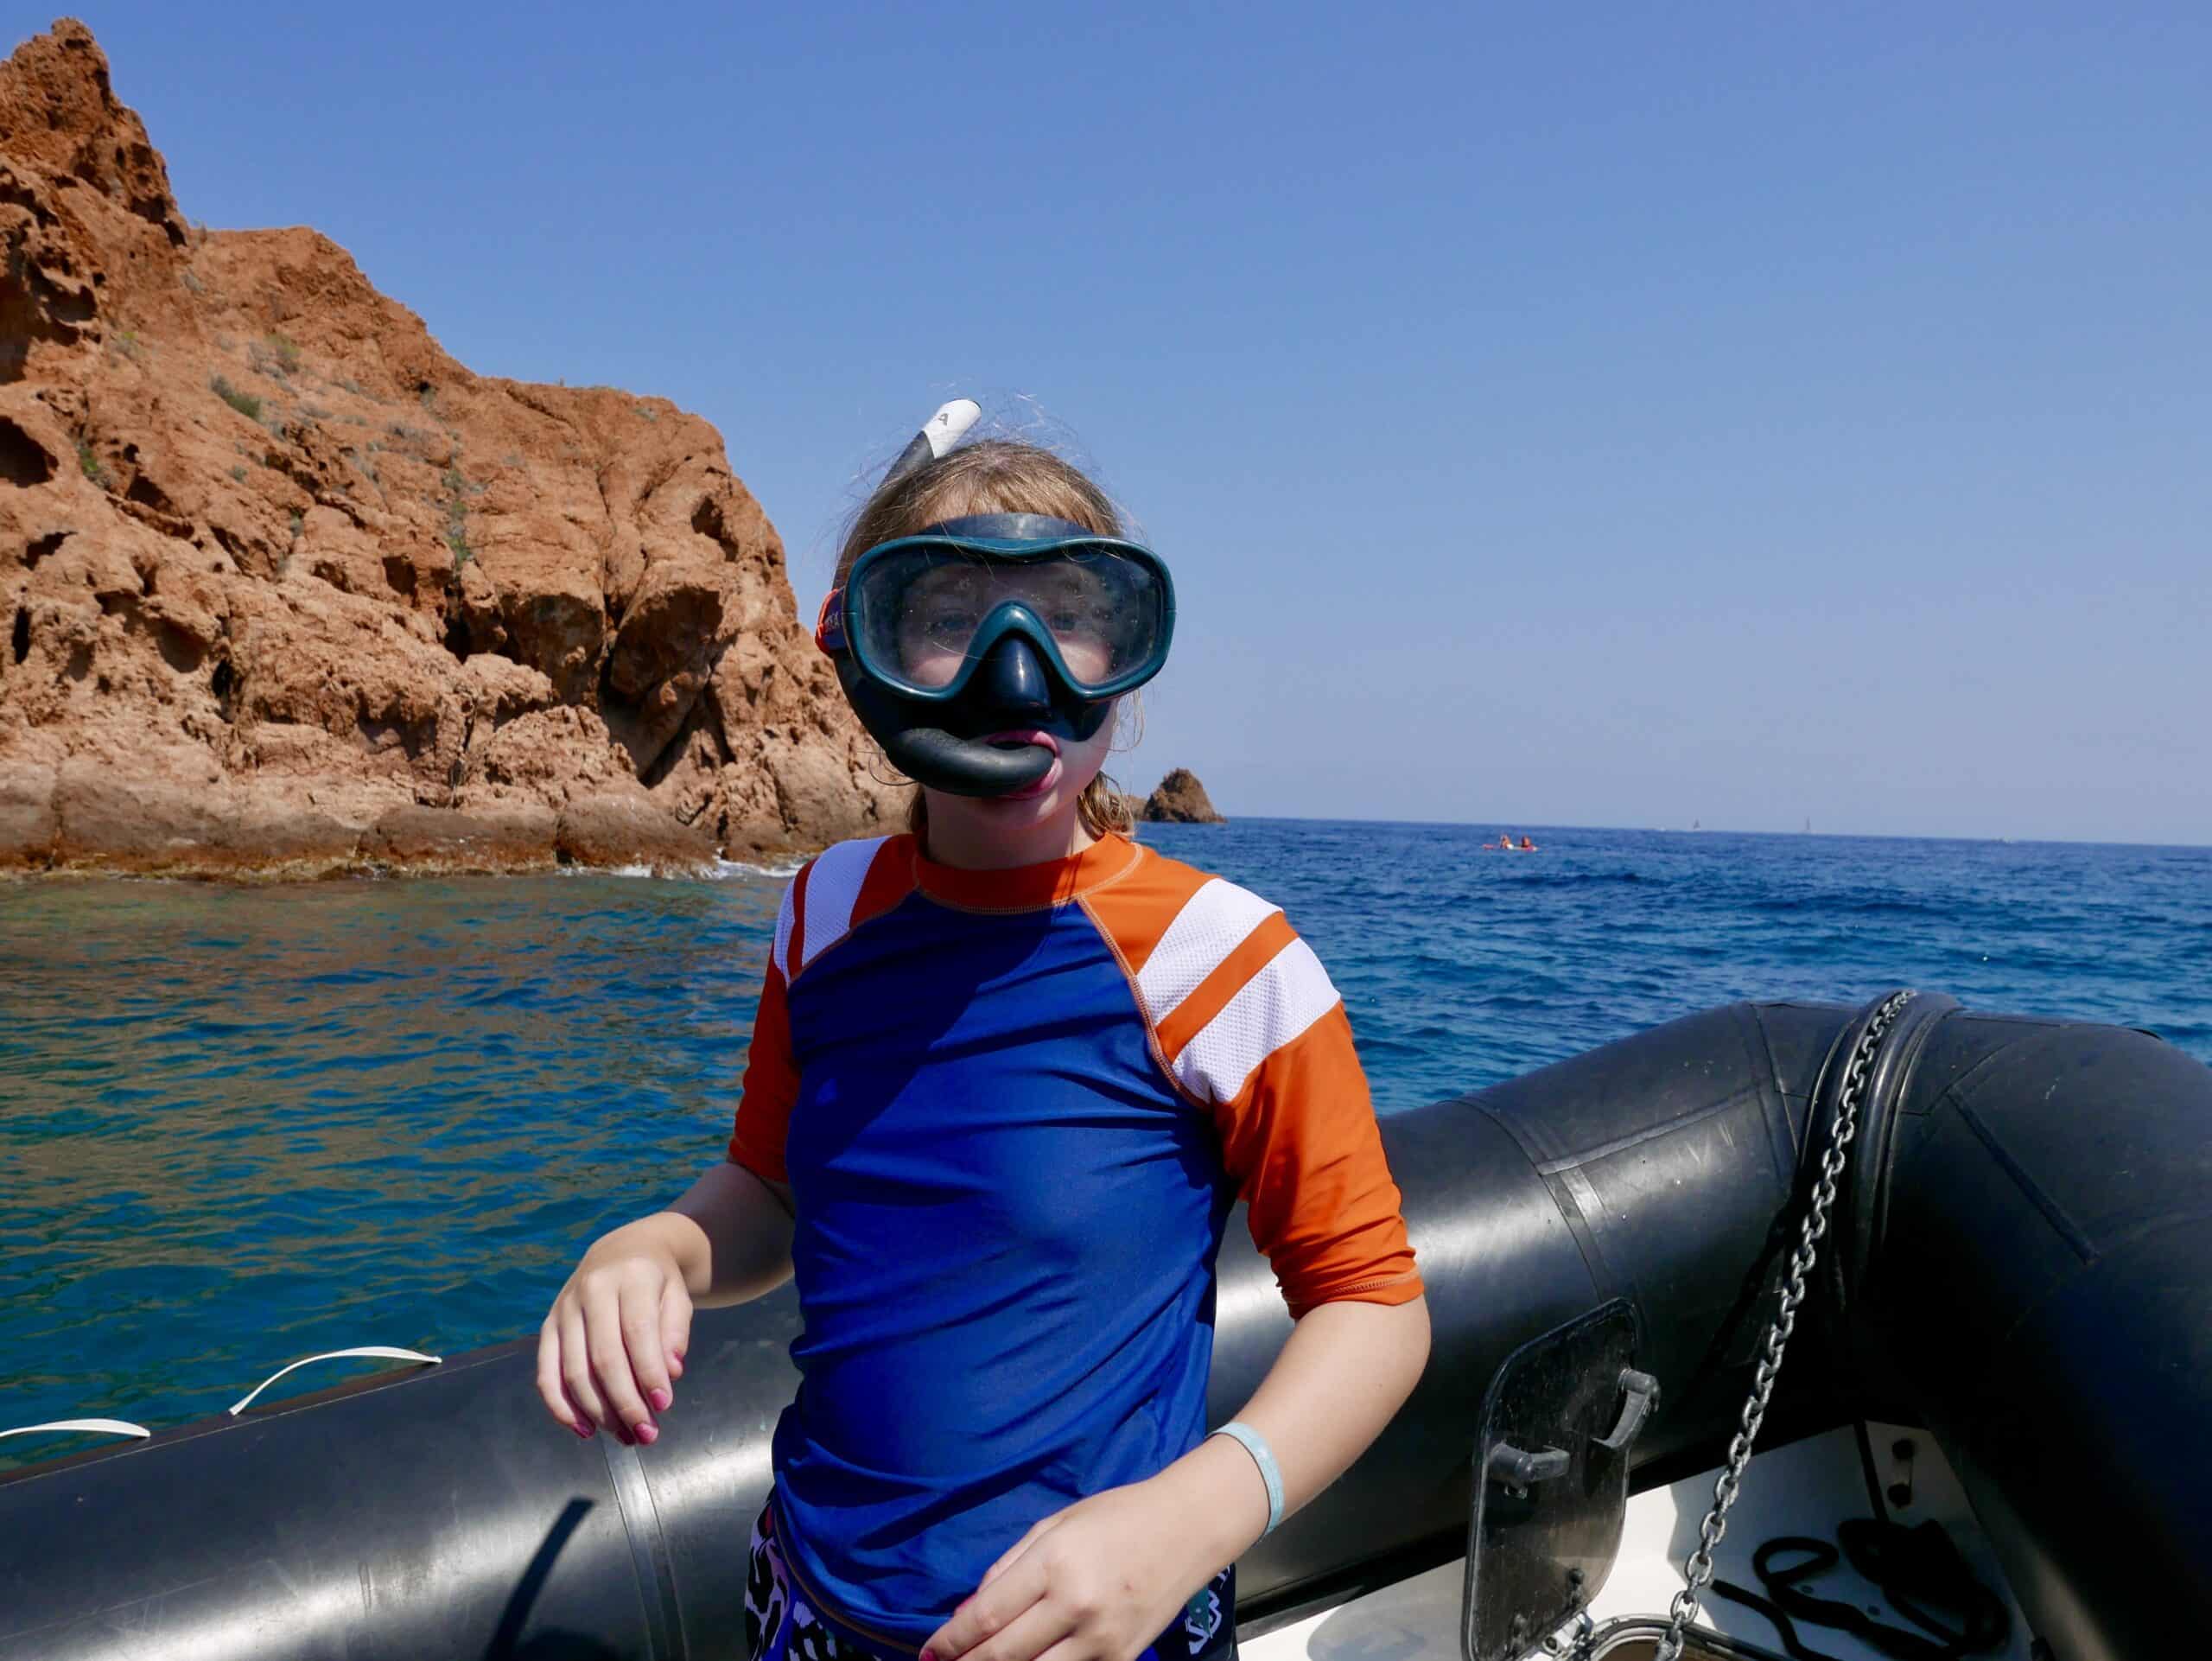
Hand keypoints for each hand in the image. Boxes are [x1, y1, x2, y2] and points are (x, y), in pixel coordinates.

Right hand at [536, 1219, 693, 1444]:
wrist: (622, 1251)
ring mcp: (563, 1309)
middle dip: (625, 1403)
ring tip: (625, 1436)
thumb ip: (676, 1331)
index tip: (664, 1405)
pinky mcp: (547, 1327)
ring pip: (574, 1372)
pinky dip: (561, 1407)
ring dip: (598, 1413)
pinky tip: (585, 1430)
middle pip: (604, 1358)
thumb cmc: (657, 1281)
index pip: (637, 1332)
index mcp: (630, 1276)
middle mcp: (591, 1290)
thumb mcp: (678, 1295)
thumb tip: (670, 1373)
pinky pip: (546, 1374)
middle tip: (647, 1434)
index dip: (648, 1372)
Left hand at [921, 1458, 1260, 1660]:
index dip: (951, 1640)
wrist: (1188, 1527)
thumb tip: (970, 1612)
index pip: (988, 1615)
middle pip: (1004, 1654)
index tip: (930, 1651)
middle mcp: (1076, 1605)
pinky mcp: (1123, 1658)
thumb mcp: (1055, 1525)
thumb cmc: (1118, 1516)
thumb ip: (1009, 1567)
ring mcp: (1102, 1639)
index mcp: (1055, 1563)